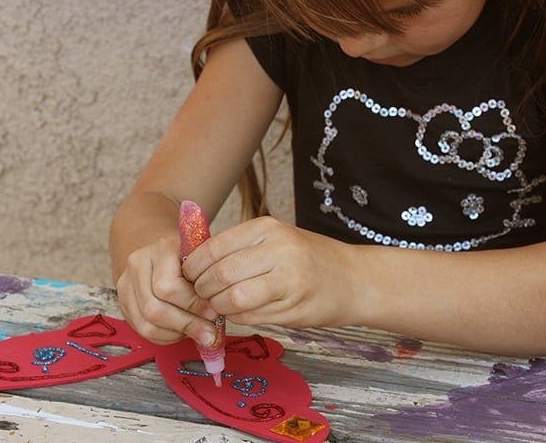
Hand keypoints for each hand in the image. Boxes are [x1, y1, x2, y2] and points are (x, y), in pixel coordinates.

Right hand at [115, 236, 218, 345]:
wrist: (162, 253)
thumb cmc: (190, 259)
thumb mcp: (202, 261)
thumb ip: (209, 283)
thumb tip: (214, 319)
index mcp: (161, 249)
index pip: (169, 287)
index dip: (193, 305)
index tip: (213, 314)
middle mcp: (138, 264)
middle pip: (154, 309)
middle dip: (186, 325)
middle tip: (208, 332)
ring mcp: (126, 283)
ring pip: (147, 324)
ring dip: (175, 334)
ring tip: (195, 332)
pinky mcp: (124, 302)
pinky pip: (142, 330)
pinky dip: (164, 337)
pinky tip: (180, 331)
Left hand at [182, 217, 356, 327]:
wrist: (355, 279)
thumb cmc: (309, 258)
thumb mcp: (276, 239)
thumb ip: (240, 248)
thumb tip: (193, 264)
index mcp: (268, 227)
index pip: (213, 248)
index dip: (194, 267)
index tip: (189, 276)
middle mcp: (278, 250)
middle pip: (219, 275)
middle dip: (202, 291)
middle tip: (201, 296)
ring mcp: (289, 279)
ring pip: (232, 299)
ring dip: (218, 307)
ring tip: (219, 305)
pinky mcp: (294, 307)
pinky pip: (249, 316)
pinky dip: (237, 317)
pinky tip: (240, 312)